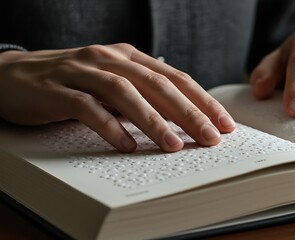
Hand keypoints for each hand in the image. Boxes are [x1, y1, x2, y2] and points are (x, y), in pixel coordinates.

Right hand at [0, 43, 234, 151]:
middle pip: (158, 84)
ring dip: (153, 121)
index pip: (175, 77)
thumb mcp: (114, 82)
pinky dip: (109, 126)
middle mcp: (110, 59)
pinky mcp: (57, 90)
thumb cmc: (73, 82)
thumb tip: (182, 116)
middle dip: (188, 113)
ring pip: (126, 94)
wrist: (14, 75)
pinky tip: (125, 145)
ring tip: (173, 145)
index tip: (224, 124)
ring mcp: (83, 71)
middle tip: (210, 138)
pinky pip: (87, 107)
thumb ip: (143, 94)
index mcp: (129, 57)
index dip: (202, 100)